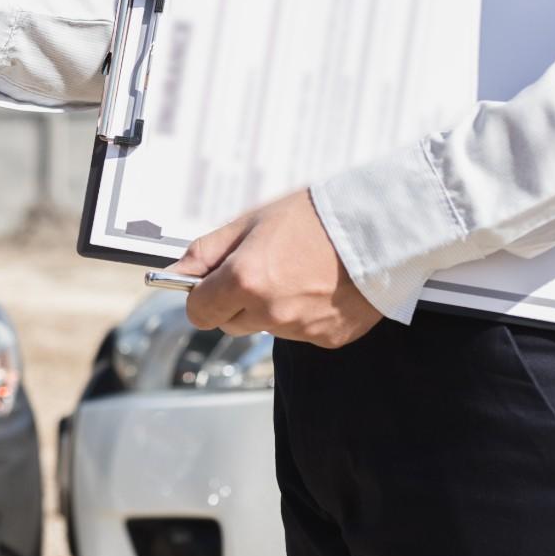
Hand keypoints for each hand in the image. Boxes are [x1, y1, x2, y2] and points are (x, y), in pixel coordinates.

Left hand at [175, 190, 383, 348]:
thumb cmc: (314, 216)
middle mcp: (271, 312)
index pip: (199, 312)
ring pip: (266, 328)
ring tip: (297, 272)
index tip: (210, 283)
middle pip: (230, 324)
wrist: (380, 226)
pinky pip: (300, 332)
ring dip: (270, 308)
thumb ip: (206, 253)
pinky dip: (302, 315)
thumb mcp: (250, 223)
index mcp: (245, 280)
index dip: (201, 297)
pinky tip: (319, 286)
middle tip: (261, 268)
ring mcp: (302, 329)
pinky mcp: (329, 338)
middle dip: (235, 302)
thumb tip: (174, 274)